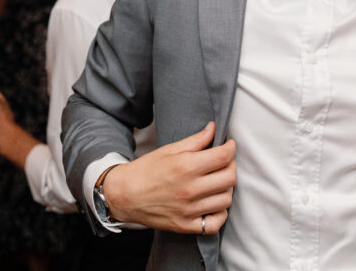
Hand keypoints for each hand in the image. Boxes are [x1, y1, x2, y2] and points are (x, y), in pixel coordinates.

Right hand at [102, 121, 235, 234]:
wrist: (124, 195)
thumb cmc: (146, 170)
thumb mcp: (169, 150)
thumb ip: (195, 140)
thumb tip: (214, 128)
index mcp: (185, 167)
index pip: (223, 157)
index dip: (231, 148)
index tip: (229, 145)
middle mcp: (190, 189)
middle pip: (230, 178)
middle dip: (231, 166)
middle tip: (223, 162)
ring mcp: (189, 210)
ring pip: (226, 199)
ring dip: (226, 188)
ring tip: (217, 181)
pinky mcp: (186, 226)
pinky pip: (215, 223)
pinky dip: (219, 213)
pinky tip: (212, 202)